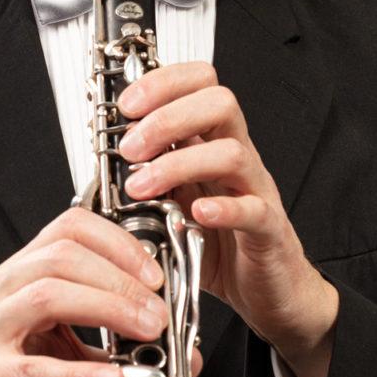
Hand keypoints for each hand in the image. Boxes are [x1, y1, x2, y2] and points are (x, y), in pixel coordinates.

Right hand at [0, 207, 167, 376]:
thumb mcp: (71, 363)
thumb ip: (118, 351)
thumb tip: (184, 353)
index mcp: (16, 280)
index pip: (67, 229)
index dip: (117, 243)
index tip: (154, 274)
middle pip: (61, 256)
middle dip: (121, 278)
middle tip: (158, 310)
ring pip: (46, 296)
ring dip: (107, 309)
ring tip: (146, 332)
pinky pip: (32, 369)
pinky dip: (79, 373)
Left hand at [115, 61, 338, 376]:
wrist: (270, 293)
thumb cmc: (224, 246)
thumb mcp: (175, 202)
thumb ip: (151, 174)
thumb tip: (106, 154)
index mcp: (213, 143)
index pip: (201, 84)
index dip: (163, 83)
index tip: (125, 105)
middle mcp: (239, 158)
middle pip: (220, 103)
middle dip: (167, 117)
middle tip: (130, 148)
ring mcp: (257, 191)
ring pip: (232, 152)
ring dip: (179, 164)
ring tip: (142, 188)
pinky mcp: (269, 230)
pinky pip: (254, 210)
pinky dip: (224, 208)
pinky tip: (196, 214)